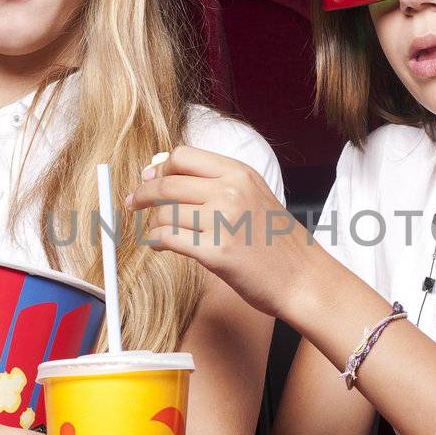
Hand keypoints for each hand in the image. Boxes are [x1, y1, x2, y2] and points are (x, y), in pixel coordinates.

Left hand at [123, 144, 309, 319]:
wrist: (303, 277)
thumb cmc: (277, 241)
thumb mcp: (254, 195)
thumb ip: (217, 182)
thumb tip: (164, 172)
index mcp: (239, 173)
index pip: (183, 157)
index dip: (160, 169)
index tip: (149, 179)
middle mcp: (230, 191)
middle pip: (167, 183)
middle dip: (143, 193)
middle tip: (132, 202)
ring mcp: (223, 221)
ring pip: (165, 212)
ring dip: (153, 222)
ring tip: (156, 231)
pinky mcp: (216, 253)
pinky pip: (169, 239)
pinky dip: (157, 241)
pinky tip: (159, 245)